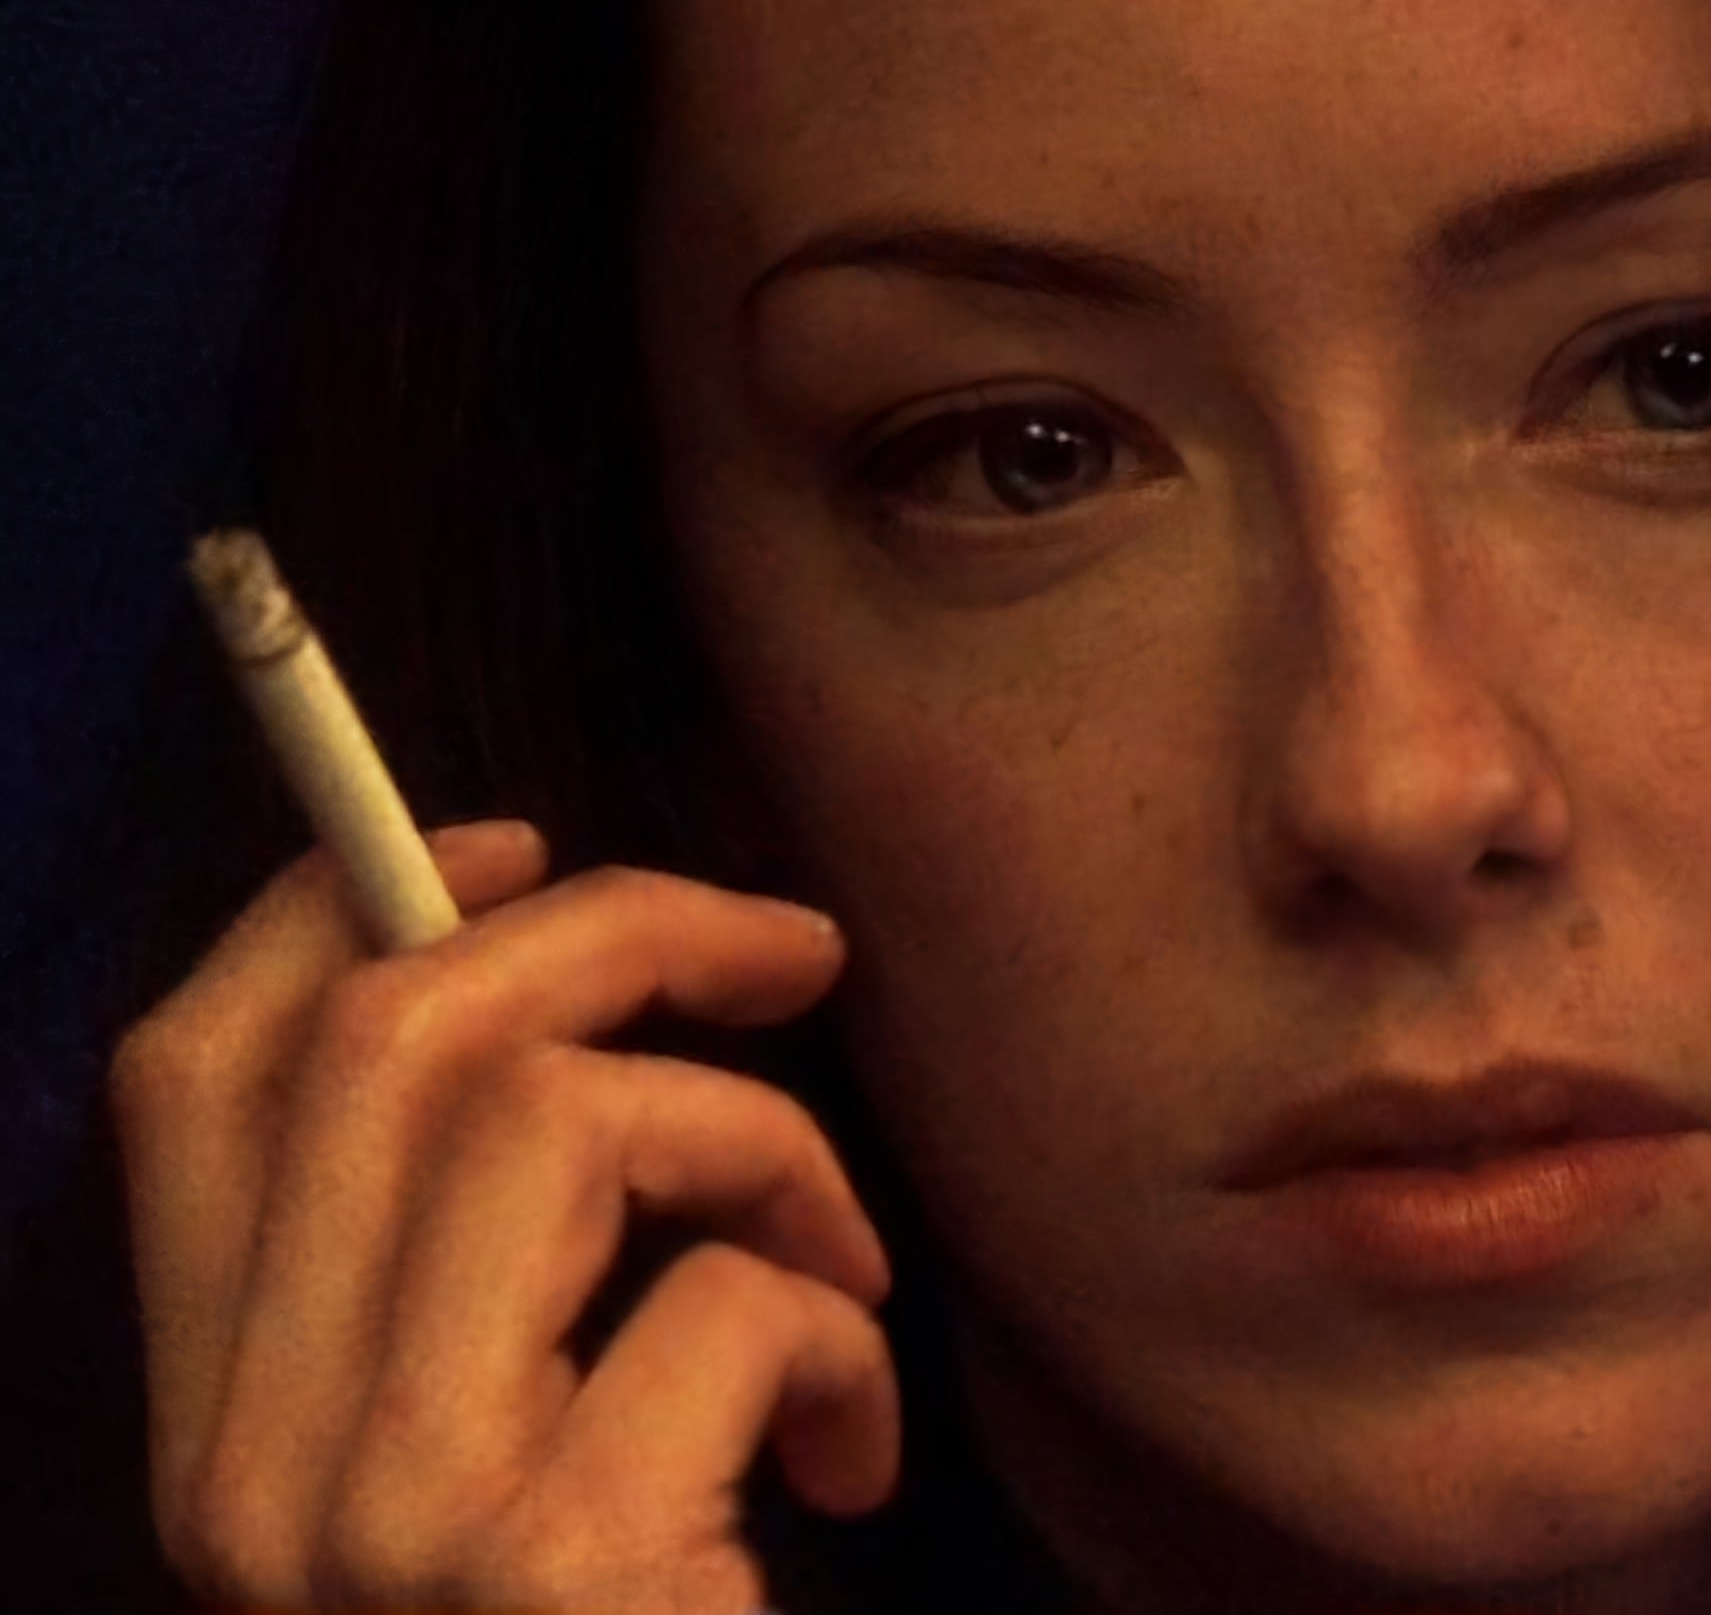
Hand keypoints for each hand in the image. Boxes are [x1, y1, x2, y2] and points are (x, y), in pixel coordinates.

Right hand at [108, 822, 900, 1613]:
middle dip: (625, 933)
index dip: (335, 909)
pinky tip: (849, 1458)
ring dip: (765, 1145)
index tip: (507, 842)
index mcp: (219, 1431)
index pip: (187, 1082)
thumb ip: (474, 1272)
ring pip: (563, 1118)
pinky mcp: (544, 1564)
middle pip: (395, 1040)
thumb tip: (564, 993)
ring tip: (839, 1268)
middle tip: (795, 955)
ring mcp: (380, 1523)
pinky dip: (835, 1334)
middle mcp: (250, 1472)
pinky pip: (725, 1299)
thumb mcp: (493, 1457)